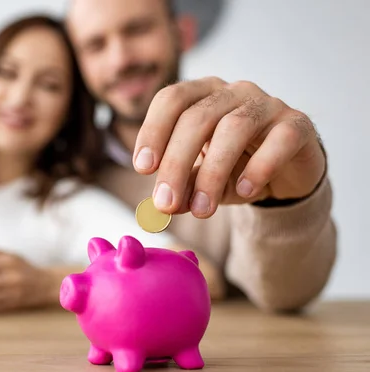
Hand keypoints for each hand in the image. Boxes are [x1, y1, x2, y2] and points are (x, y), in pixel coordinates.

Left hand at [132, 77, 325, 217]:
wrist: (284, 174)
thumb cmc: (233, 168)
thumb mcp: (201, 181)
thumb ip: (182, 189)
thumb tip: (164, 206)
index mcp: (202, 95)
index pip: (172, 99)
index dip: (153, 131)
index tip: (142, 168)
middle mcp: (233, 92)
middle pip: (197, 117)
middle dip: (176, 163)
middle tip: (165, 203)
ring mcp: (267, 104)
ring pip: (234, 128)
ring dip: (212, 172)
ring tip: (202, 210)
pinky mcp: (297, 124)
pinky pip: (279, 140)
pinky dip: (259, 167)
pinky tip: (244, 191)